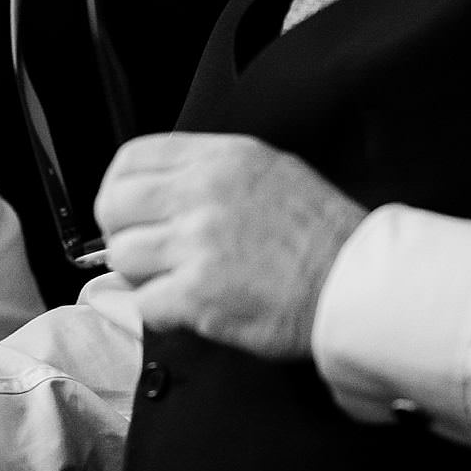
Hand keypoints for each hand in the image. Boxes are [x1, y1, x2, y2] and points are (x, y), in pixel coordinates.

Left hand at [92, 132, 365, 359]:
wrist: (356, 283)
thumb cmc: (322, 235)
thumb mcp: (270, 171)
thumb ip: (212, 174)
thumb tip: (162, 192)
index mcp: (220, 159)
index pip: (132, 159)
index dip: (119, 189)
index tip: (128, 211)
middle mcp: (203, 193)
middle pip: (115, 206)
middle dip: (123, 233)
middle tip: (146, 253)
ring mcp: (198, 243)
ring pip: (124, 256)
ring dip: (143, 276)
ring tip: (175, 283)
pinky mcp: (198, 292)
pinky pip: (145, 303)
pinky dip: (161, 312)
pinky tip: (190, 309)